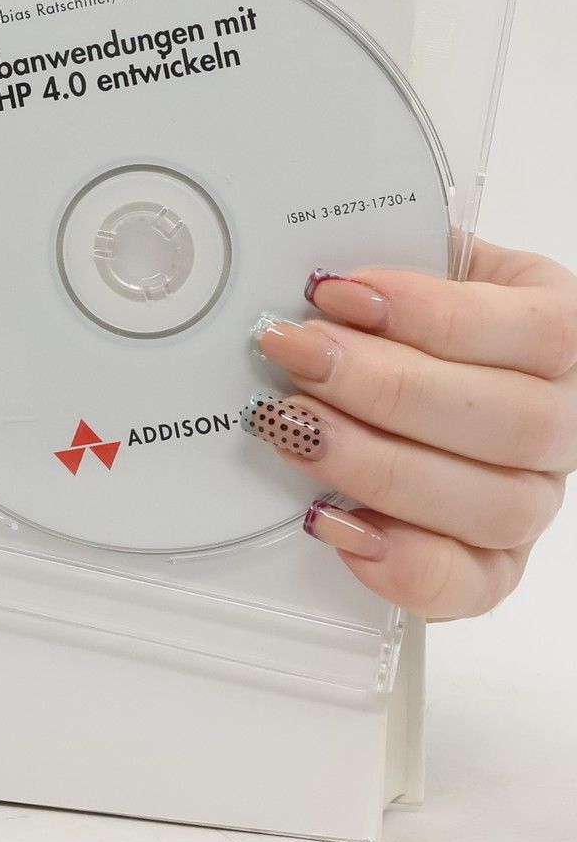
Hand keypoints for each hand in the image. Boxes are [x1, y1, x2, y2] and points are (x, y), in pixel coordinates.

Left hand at [248, 241, 576, 617]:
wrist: (406, 366)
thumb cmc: (406, 311)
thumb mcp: (411, 260)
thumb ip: (387, 256)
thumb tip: (317, 276)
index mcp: (559, 334)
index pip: (540, 333)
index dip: (434, 315)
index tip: (336, 292)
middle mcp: (561, 423)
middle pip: (512, 423)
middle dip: (385, 387)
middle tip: (295, 353)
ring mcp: (531, 498)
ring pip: (491, 505)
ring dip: (376, 465)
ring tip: (292, 427)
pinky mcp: (490, 561)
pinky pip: (469, 585)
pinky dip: (401, 561)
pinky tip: (333, 521)